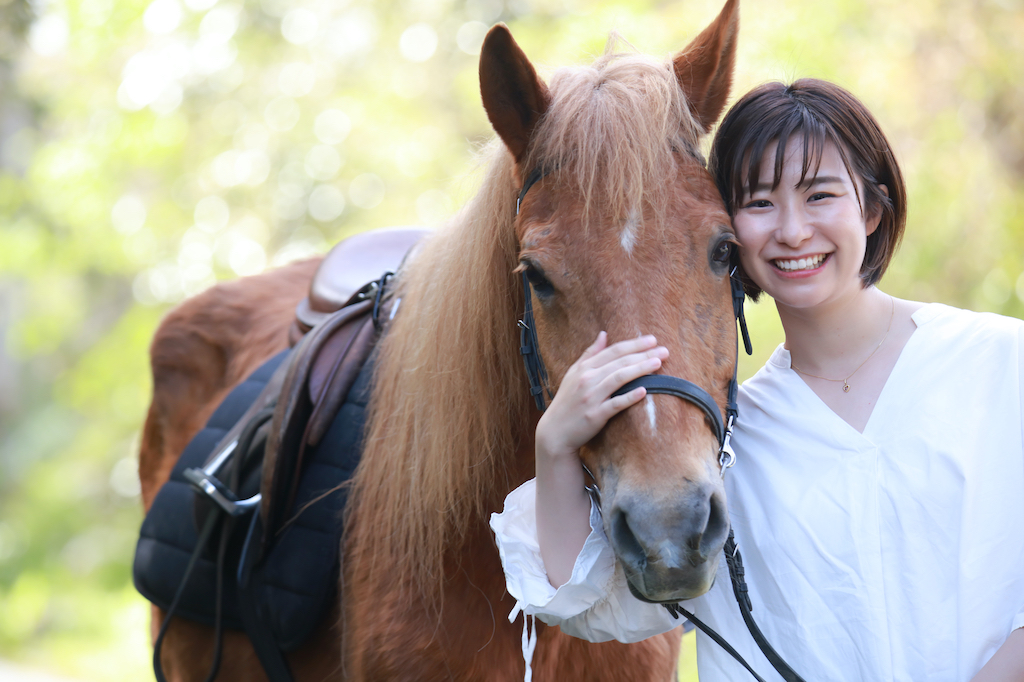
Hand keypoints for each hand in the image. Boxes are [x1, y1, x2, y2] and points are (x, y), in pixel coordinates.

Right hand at [536, 332, 667, 461]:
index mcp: (584, 368)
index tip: (652, 339)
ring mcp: (591, 397)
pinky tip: (644, 391)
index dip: (633, 344)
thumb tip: (604, 334)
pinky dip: (629, 397)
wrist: (555, 432)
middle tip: (664, 350)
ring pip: (619, 378)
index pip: (613, 351)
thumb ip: (589, 354)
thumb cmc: (567, 401)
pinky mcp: (595, 415)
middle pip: (619, 362)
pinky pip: (615, 404)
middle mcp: (587, 379)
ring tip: (658, 363)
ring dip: (640, 369)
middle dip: (643, 354)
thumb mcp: (573, 374)